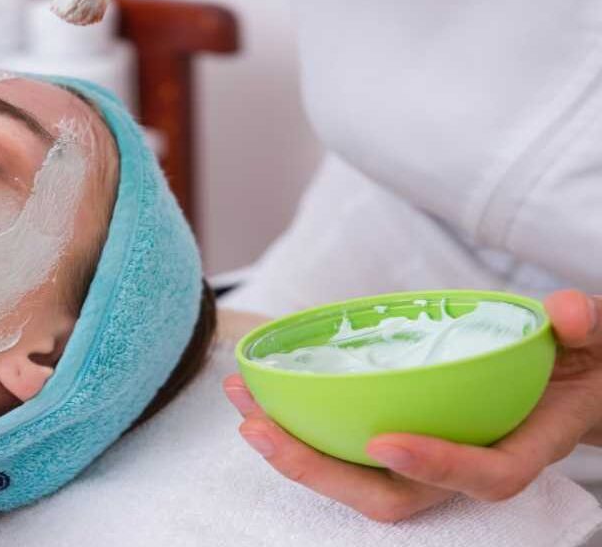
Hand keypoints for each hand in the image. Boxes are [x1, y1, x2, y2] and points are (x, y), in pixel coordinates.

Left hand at [223, 289, 601, 521]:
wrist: (570, 381)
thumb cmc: (576, 362)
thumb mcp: (590, 340)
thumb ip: (584, 326)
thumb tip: (569, 313)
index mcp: (519, 448)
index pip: (483, 475)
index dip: (435, 466)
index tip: (384, 440)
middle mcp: (463, 466)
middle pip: (392, 497)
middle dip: (322, 472)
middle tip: (263, 430)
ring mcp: (423, 460)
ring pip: (355, 480)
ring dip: (293, 452)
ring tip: (243, 410)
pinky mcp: (394, 441)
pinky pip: (341, 449)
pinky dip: (297, 427)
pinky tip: (258, 396)